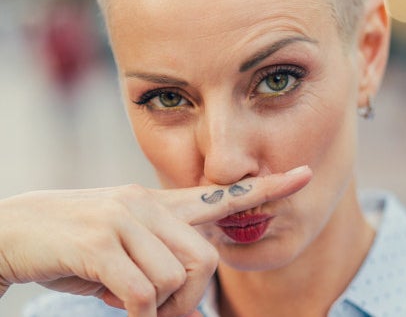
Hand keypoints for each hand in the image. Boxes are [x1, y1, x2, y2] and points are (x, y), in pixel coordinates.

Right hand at [0, 165, 310, 316]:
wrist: (19, 229)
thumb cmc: (80, 244)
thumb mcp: (129, 245)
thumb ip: (164, 258)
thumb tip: (192, 298)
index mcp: (162, 204)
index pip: (224, 194)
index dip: (268, 188)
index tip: (304, 175)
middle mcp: (150, 204)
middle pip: (205, 261)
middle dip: (189, 300)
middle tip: (156, 309)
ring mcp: (126, 220)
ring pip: (174, 280)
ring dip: (153, 307)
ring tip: (123, 297)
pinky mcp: (101, 242)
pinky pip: (141, 293)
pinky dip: (133, 313)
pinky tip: (109, 299)